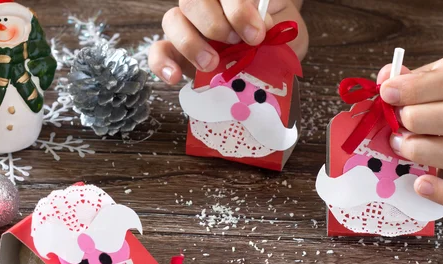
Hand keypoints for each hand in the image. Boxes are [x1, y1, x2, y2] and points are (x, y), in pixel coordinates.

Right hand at [148, 0, 307, 84]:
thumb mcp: (284, 25)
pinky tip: (175, 77)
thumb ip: (274, 22)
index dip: (237, 9)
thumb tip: (262, 28)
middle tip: (234, 44)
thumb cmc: (274, 34)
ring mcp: (187, 26)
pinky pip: (158, 51)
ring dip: (191, 43)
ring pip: (172, 20)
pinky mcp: (176, 52)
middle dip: (214, 24)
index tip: (256, 33)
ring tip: (212, 64)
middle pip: (193, 1)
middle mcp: (206, 4)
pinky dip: (162, 63)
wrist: (270, 52)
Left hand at [378, 55, 442, 206]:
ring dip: (419, 150)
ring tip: (397, 144)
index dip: (415, 88)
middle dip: (415, 120)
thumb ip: (400, 77)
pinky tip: (419, 185)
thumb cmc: (433, 96)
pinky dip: (442, 193)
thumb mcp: (420, 77)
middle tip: (395, 122)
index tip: (387, 93)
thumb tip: (384, 81)